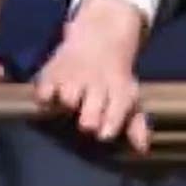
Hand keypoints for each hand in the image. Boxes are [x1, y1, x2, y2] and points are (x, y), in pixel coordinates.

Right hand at [35, 0, 151, 150]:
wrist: (100, 35)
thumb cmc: (114, 77)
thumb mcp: (129, 95)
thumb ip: (135, 124)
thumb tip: (142, 149)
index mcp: (118, 90)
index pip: (115, 113)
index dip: (109, 125)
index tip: (104, 133)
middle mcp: (97, 82)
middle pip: (89, 117)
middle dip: (88, 120)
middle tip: (86, 119)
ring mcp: (73, 76)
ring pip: (68, 101)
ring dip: (68, 106)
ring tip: (71, 105)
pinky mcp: (51, 72)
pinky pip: (44, 93)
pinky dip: (45, 98)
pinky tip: (51, 98)